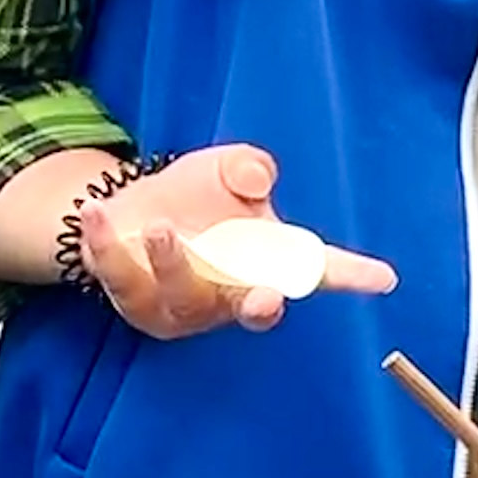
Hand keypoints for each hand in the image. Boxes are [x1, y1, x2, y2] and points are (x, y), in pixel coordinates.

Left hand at [83, 143, 398, 337]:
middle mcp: (229, 294)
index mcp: (265, 262)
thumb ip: (249, 167)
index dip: (351, 277)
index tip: (382, 277)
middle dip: (259, 308)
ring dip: (173, 264)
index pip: (315, 271)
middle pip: (253, 310)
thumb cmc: (194, 196)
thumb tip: (258, 184)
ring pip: (183, 298)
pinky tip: (95, 213)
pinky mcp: (134, 302)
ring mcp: (182, 306)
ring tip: (158, 226)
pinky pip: (121, 280)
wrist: (128, 210)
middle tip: (263, 298)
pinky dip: (106, 247)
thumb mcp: (225, 168)